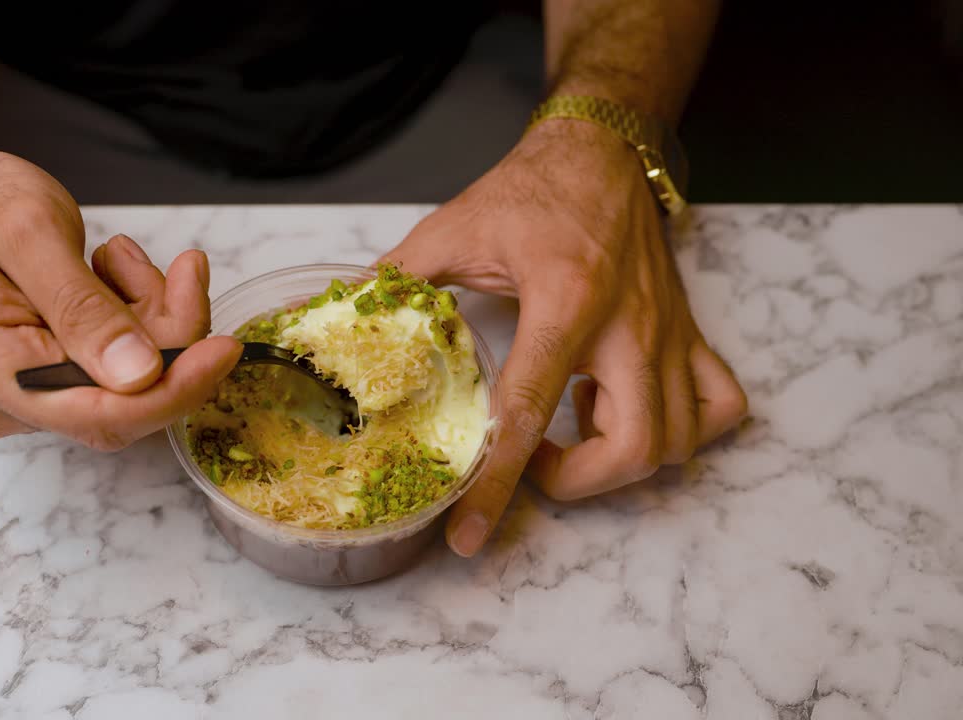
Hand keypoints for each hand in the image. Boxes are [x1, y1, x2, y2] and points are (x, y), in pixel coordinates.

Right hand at [0, 150, 240, 448]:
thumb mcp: (29, 233)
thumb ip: (83, 308)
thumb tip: (140, 376)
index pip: (102, 416)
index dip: (175, 389)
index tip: (226, 348)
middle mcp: (5, 402)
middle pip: (125, 400)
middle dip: (169, 335)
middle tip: (182, 266)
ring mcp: (28, 397)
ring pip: (130, 380)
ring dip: (150, 316)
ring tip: (119, 254)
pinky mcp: (49, 382)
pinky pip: (118, 367)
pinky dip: (136, 319)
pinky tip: (114, 270)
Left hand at [382, 121, 746, 556]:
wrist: (602, 149)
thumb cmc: (530, 190)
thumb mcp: (453, 228)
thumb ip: (397, 278)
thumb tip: (342, 316)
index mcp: (564, 301)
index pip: (528, 414)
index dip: (496, 485)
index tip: (467, 536)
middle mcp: (628, 325)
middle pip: (631, 449)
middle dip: (576, 484)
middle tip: (535, 463)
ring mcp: (668, 333)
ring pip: (678, 440)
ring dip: (622, 461)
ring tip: (574, 429)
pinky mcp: (690, 332)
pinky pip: (721, 405)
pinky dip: (683, 431)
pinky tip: (631, 410)